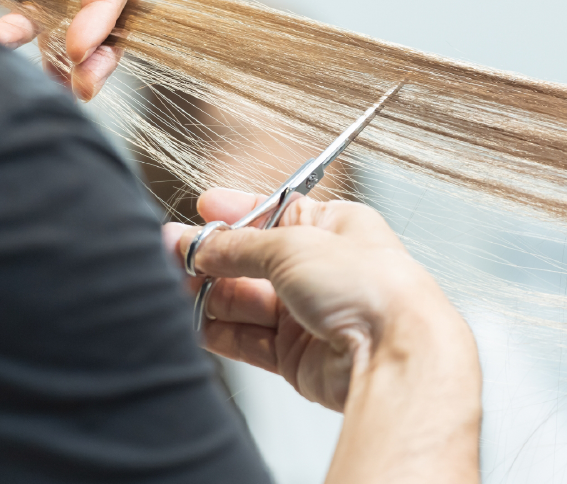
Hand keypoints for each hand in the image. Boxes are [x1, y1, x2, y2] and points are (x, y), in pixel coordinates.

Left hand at [0, 0, 143, 100]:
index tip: (80, 48)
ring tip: (53, 81)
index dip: (103, 20)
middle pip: (105, 12)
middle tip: (83, 84)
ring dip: (61, 52)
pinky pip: (34, 4)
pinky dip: (22, 26)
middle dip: (97, 53)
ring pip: (70, 16)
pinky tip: (4, 38)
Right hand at [163, 189, 477, 411]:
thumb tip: (204, 243)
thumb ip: (241, 246)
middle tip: (172, 253)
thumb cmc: (372, 288)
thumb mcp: (295, 244)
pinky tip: (193, 322)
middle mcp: (324, 270)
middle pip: (253, 261)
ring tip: (172, 287)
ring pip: (246, 302)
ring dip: (209, 294)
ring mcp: (310, 315)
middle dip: (212, 257)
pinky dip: (218, 331)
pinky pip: (248, 339)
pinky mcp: (297, 356)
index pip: (276, 214)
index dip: (237, 213)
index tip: (203, 209)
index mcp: (336, 228)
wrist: (394, 352)